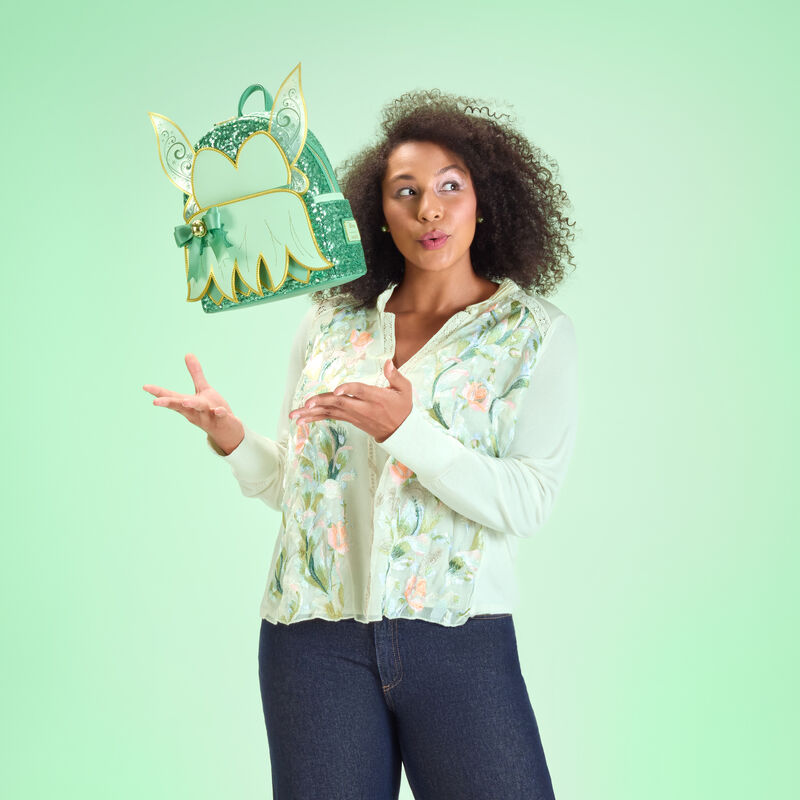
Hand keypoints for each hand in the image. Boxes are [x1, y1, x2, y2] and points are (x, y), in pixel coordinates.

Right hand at [143, 354, 243, 453]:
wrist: (227, 432)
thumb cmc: (211, 410)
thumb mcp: (203, 390)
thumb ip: (196, 373)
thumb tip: (188, 353)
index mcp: (187, 404)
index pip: (171, 397)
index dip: (158, 392)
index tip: (145, 387)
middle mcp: (195, 411)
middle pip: (180, 406)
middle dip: (168, 403)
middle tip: (155, 402)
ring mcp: (208, 416)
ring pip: (199, 409)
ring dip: (192, 405)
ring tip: (185, 401)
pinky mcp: (222, 419)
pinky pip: (221, 416)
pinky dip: (219, 413)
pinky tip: (218, 410)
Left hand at [289, 359, 411, 442]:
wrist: (400, 431)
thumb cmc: (402, 407)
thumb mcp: (405, 390)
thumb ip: (396, 376)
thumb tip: (387, 362)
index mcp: (376, 398)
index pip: (360, 392)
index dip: (348, 390)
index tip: (337, 390)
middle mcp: (362, 407)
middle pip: (339, 404)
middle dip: (322, 403)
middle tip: (306, 403)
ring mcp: (354, 415)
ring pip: (331, 412)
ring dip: (311, 413)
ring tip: (295, 414)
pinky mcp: (349, 419)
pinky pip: (329, 417)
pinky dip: (314, 417)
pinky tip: (300, 420)